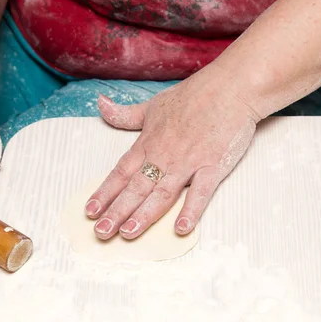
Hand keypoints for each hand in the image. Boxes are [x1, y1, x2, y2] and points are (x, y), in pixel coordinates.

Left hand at [85, 63, 259, 239]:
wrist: (231, 88)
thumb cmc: (194, 95)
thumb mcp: (153, 105)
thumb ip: (126, 114)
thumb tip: (101, 104)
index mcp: (148, 143)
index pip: (120, 172)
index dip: (104, 193)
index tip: (90, 211)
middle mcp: (164, 156)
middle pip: (135, 188)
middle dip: (116, 211)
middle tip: (101, 232)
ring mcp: (188, 162)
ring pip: (161, 194)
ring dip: (144, 214)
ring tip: (128, 233)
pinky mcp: (212, 166)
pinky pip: (200, 192)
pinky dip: (191, 210)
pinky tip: (181, 228)